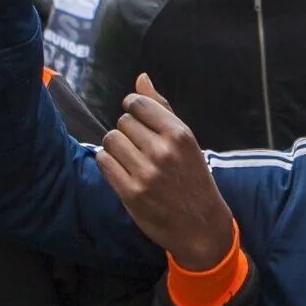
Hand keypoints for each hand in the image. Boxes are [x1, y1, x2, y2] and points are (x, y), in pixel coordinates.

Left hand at [98, 74, 234, 271]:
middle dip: (127, 131)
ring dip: (116, 147)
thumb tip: (140, 78)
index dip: (133, 109)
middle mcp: (163, 151)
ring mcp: (146, 173)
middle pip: (123, 122)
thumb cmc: (194, 179)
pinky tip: (122, 171)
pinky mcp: (131, 193)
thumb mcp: (187, 141)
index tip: (138, 121)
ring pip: (111, 140)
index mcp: (180, 134)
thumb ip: (162, 109)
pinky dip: (109, 163)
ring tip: (130, 159)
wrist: (201, 227)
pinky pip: (104, 162)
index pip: (138, 104)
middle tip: (140, 147)